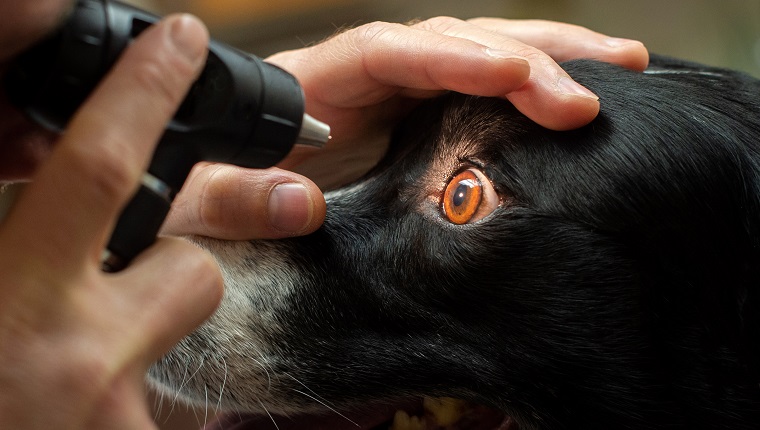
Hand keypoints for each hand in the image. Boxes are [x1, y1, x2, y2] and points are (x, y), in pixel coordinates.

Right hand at [0, 15, 221, 429]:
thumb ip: (14, 245)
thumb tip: (70, 188)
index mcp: (5, 300)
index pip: (94, 171)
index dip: (141, 94)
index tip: (182, 43)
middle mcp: (68, 355)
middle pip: (189, 264)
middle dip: (178, 257)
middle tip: (126, 280)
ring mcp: (115, 411)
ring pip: (182, 332)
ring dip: (150, 329)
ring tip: (83, 364)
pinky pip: (172, 400)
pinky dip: (134, 394)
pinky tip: (78, 411)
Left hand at [164, 17, 647, 237]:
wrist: (198, 208)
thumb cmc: (192, 199)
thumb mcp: (192, 203)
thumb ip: (233, 198)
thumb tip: (302, 201)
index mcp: (307, 86)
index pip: (392, 51)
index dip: (460, 57)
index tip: (524, 77)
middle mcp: (354, 80)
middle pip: (450, 41)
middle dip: (531, 51)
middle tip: (609, 74)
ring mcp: (385, 98)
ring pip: (471, 59)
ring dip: (544, 58)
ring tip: (619, 68)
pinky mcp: (405, 123)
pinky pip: (469, 97)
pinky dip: (520, 93)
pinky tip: (565, 99)